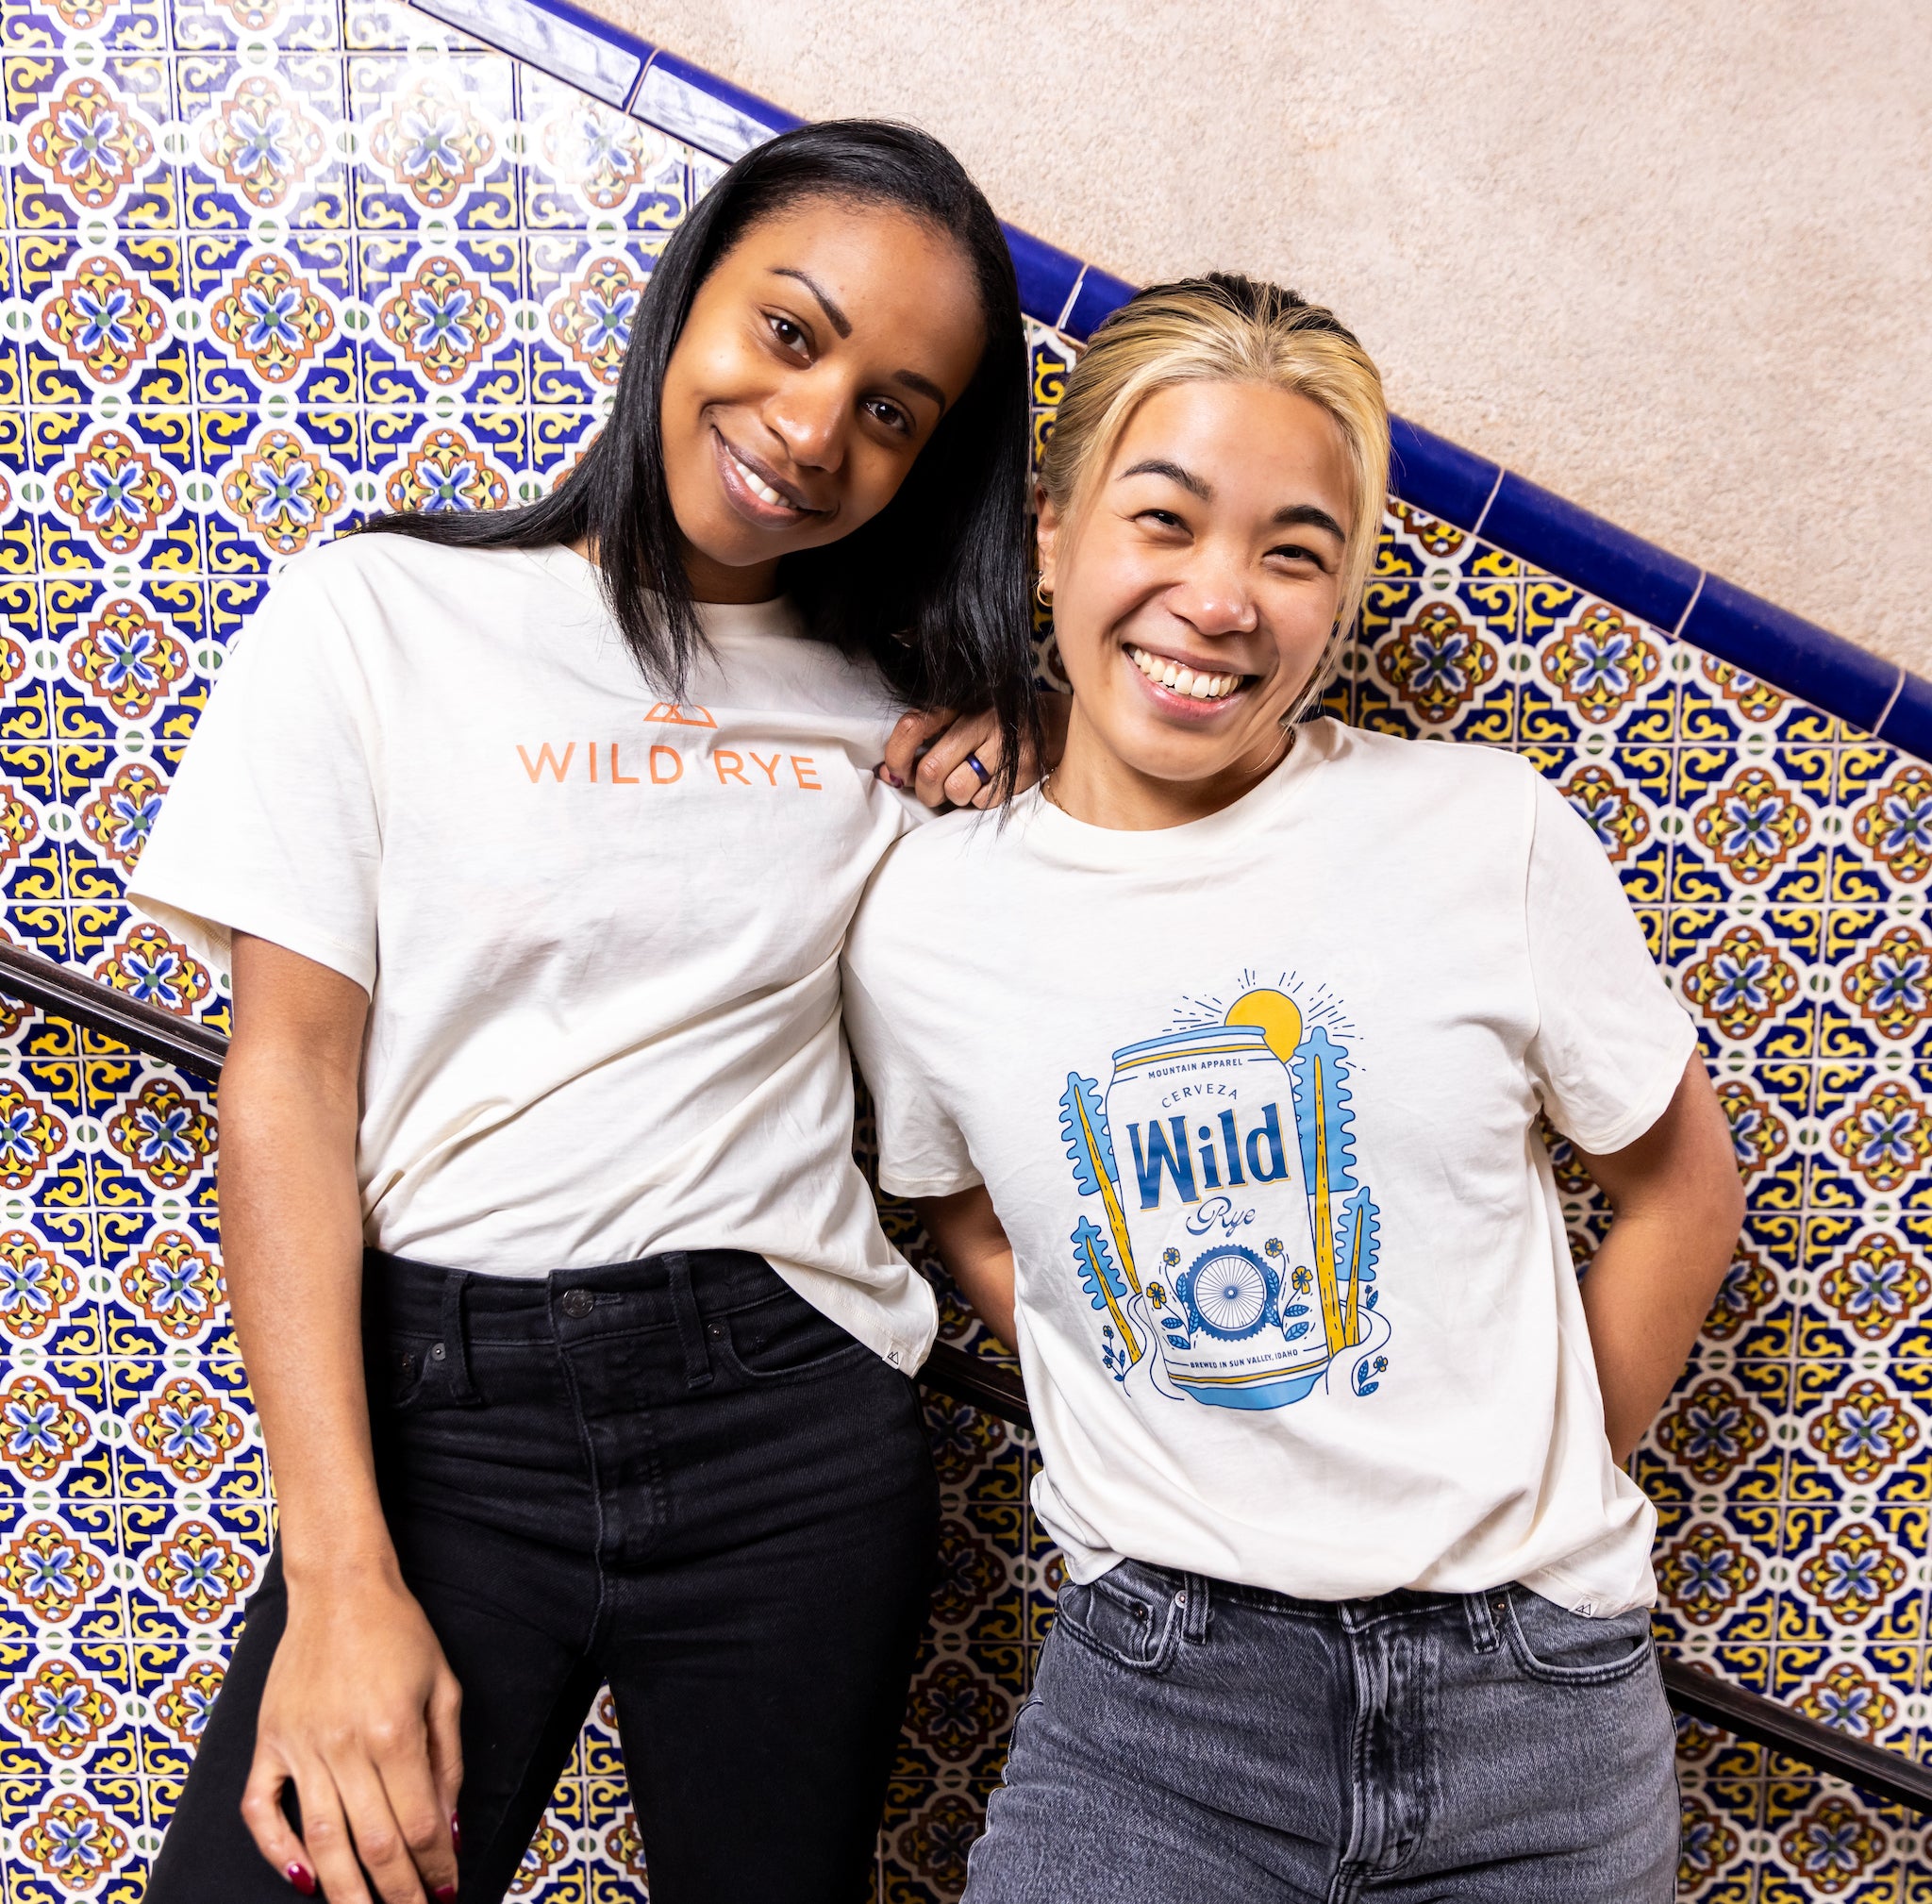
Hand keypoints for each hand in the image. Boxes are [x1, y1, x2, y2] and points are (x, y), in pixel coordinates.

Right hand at [241, 1567, 462, 1902]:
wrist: (340, 1588)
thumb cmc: (400, 1633)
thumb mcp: (443, 1688)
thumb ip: (447, 1761)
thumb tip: (450, 1828)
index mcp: (394, 1731)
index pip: (419, 1823)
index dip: (436, 1866)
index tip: (448, 1891)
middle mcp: (344, 1746)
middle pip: (372, 1843)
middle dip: (397, 1892)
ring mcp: (299, 1747)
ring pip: (320, 1840)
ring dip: (344, 1891)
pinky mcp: (267, 1742)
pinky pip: (261, 1811)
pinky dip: (278, 1850)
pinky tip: (304, 1878)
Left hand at [877, 694, 1069, 808]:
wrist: (1053, 724)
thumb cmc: (993, 727)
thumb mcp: (959, 720)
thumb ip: (924, 742)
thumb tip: (887, 774)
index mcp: (958, 703)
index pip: (913, 725)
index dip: (897, 756)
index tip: (897, 774)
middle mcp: (980, 718)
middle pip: (931, 768)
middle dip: (925, 792)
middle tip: (932, 794)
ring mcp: (1003, 743)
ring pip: (956, 790)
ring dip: (954, 799)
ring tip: (965, 788)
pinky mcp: (1022, 768)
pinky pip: (983, 801)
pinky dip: (979, 801)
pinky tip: (988, 787)